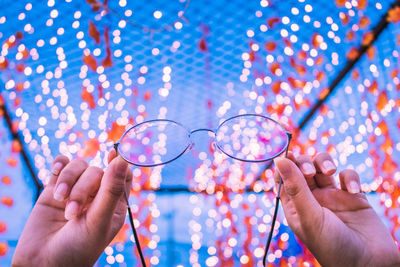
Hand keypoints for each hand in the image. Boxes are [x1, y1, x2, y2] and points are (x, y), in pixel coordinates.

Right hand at [12, 149, 131, 266]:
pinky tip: (56, 173)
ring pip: (78, 166)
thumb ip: (111, 190)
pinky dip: (59, 165)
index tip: (114, 152)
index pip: (123, 176)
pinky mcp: (54, 189)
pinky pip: (61, 165)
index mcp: (114, 204)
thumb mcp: (98, 221)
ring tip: (61, 204)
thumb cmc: (77, 249)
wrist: (42, 264)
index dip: (120, 162)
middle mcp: (97, 196)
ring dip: (68, 181)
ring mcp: (75, 191)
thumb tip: (122, 160)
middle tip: (72, 213)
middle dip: (83, 188)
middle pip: (97, 171)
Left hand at [274, 152, 399, 266]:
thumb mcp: (309, 216)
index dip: (283, 165)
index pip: (283, 179)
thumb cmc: (333, 246)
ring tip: (330, 171)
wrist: (369, 265)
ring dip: (325, 163)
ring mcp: (333, 196)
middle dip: (305, 162)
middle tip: (310, 171)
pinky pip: (348, 176)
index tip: (287, 155)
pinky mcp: (354, 196)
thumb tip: (279, 160)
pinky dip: (350, 178)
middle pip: (302, 168)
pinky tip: (353, 191)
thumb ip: (295, 187)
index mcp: (295, 206)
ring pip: (323, 167)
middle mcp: (312, 199)